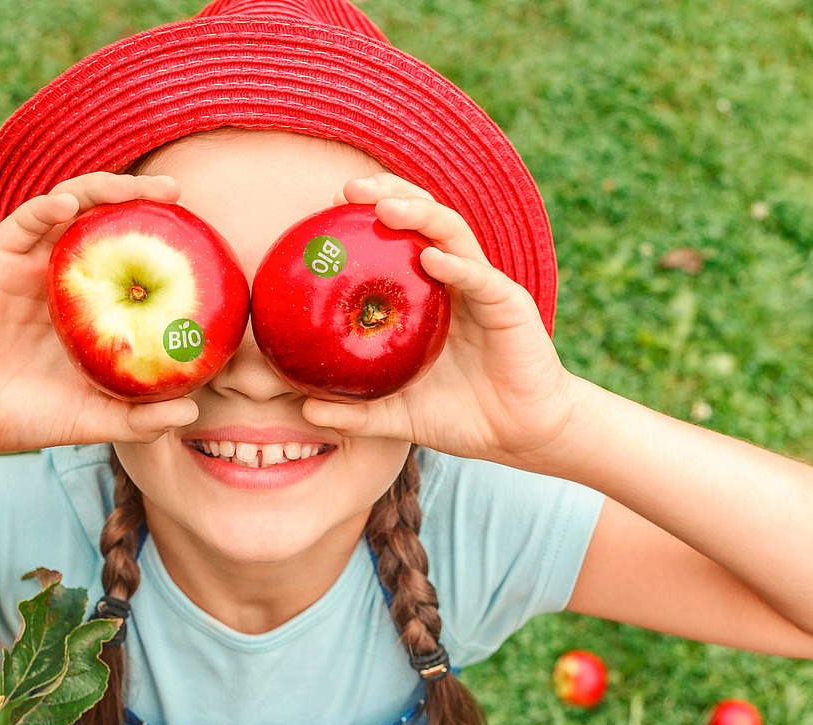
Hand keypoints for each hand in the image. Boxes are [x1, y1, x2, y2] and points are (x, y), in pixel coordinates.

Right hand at [0, 173, 197, 459]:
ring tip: (138, 186)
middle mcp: (63, 275)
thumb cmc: (26, 415)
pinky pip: (25, 221)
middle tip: (177, 191)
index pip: (131, 261)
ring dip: (104, 189)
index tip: (205, 239)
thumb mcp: (93, 418)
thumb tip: (193, 414)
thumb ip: (140, 419)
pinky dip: (48, 206)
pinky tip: (70, 202)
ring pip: (70, 208)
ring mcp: (30, 263)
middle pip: (106, 222)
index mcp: (88, 305)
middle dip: (141, 197)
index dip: (164, 244)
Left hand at [303, 174, 579, 466]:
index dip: (368, 216)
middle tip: (349, 189)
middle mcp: (455, 280)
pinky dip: (456, 265)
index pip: (399, 239)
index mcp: (429, 295)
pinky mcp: (510, 306)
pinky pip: (481, 278)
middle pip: (424, 219)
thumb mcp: (398, 415)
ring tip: (385, 207)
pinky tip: (431, 258)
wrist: (519, 435)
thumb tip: (305, 411)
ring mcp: (484, 288)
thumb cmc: (460, 417)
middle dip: (390, 193)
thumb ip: (356, 411)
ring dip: (420, 213)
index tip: (328, 207)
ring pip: (453, 234)